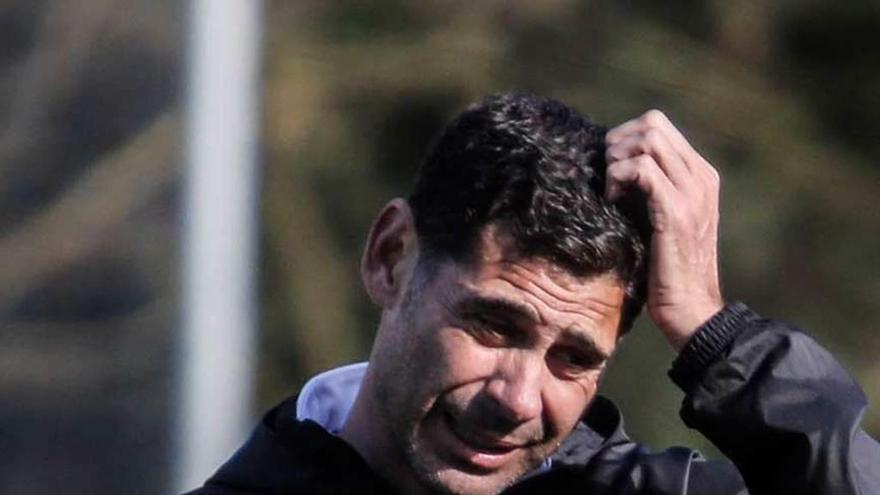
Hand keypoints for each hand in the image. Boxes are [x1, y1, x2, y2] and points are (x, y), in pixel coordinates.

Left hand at [605, 110, 723, 350]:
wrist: (692, 309)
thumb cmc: (666, 270)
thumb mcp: (659, 219)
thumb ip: (649, 189)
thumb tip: (612, 165)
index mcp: (700, 175)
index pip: (659, 126)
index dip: (625, 139)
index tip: (611, 172)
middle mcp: (701, 177)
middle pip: (653, 123)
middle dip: (618, 142)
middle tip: (607, 177)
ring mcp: (692, 192)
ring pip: (648, 139)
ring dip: (617, 160)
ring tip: (612, 191)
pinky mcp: (676, 211)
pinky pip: (641, 168)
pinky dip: (618, 178)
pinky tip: (613, 202)